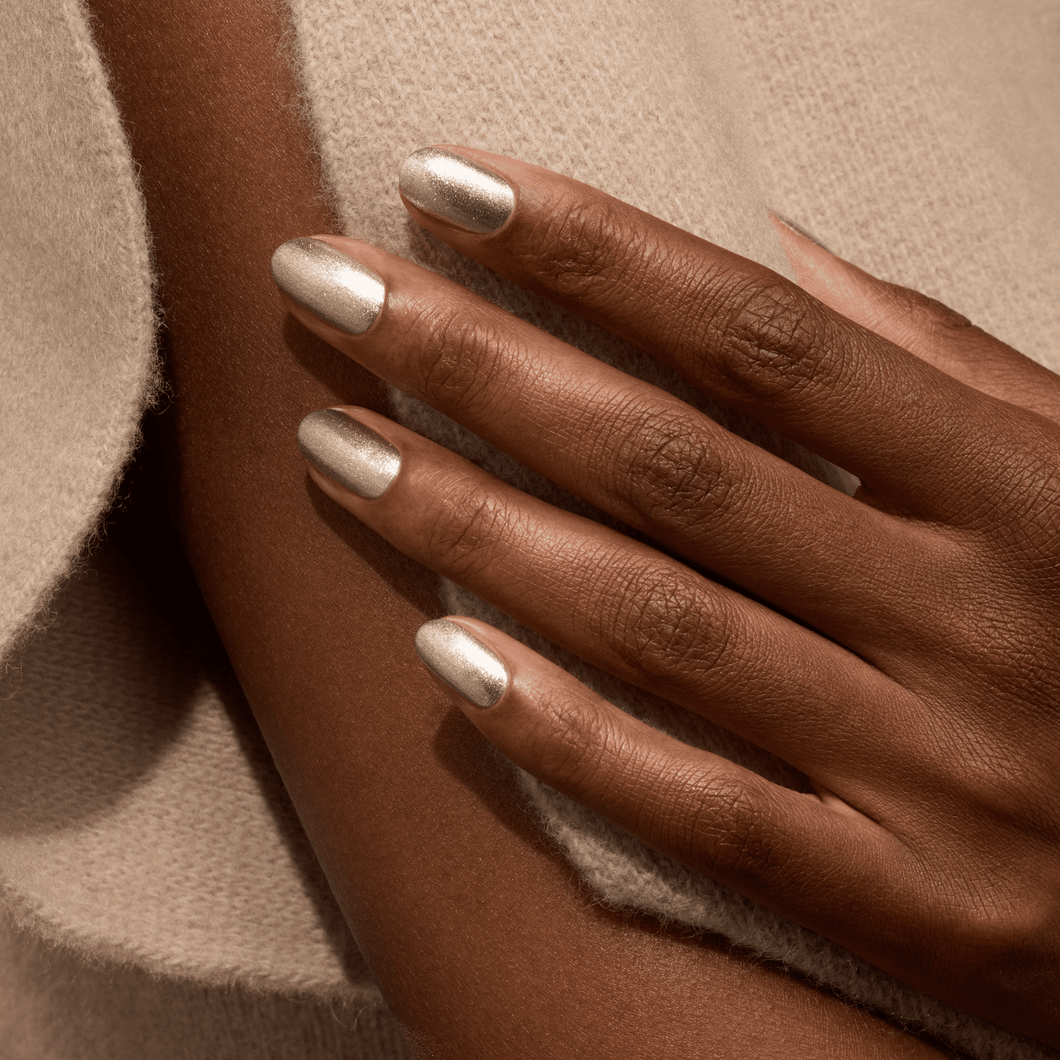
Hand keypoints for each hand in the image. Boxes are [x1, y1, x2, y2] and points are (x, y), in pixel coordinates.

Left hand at [273, 147, 1059, 1045]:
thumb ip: (932, 365)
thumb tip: (776, 246)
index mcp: (1017, 485)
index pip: (760, 337)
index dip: (595, 250)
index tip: (448, 186)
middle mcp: (967, 615)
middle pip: (670, 463)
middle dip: (479, 361)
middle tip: (329, 289)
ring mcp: (933, 768)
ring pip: (658, 627)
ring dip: (477, 527)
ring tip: (343, 446)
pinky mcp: (903, 901)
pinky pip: (699, 810)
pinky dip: (564, 732)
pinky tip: (444, 650)